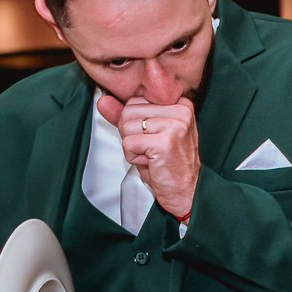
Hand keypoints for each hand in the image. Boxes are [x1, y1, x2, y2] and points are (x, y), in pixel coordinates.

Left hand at [97, 92, 198, 221]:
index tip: (152, 137)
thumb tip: (104, 101)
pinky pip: (128, 142)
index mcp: (179, 103)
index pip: (135, 100)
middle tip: (151, 148)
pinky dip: (132, 156)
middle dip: (131, 134)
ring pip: (126, 125)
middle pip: (129, 111)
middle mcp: (180, 110)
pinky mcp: (165, 141)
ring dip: (132, 146)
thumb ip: (126, 115)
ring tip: (151, 155)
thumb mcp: (147, 134)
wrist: (186, 190)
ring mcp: (174, 124)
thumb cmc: (169, 164)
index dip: (134, 122)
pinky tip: (150, 161)